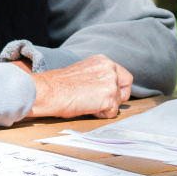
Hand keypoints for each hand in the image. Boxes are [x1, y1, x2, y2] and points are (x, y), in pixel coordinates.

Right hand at [13, 54, 132, 118]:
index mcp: (103, 60)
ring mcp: (111, 81)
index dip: (117, 88)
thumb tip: (105, 89)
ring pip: (119, 101)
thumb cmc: (60, 86)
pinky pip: (113, 112)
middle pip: (126, 87)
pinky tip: (88, 109)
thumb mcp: (84, 73)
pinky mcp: (110, 95)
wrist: (50, 91)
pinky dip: (102, 115)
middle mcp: (110, 67)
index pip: (122, 75)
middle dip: (117, 98)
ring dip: (105, 107)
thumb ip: (98, 77)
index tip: (107, 95)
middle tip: (100, 103)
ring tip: (88, 104)